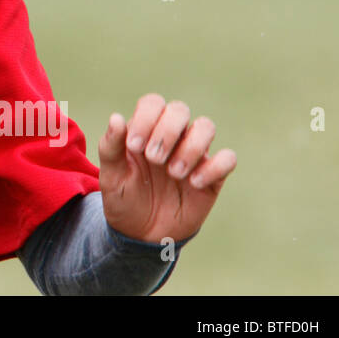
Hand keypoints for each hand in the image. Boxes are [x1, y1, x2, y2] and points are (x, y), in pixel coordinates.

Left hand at [99, 93, 236, 244]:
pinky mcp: (212, 176)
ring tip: (173, 173)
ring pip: (206, 126)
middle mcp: (172, 136)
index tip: (134, 147)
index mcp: (145, 130)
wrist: (142, 234)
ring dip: (190, 147)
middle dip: (166, 131)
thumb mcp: (111, 177)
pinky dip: (214, 167)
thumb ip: (111, 147)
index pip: (153, 103)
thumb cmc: (125, 198)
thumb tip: (116, 117)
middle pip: (180, 109)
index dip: (145, 118)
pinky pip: (227, 159)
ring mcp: (194, 154)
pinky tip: (194, 183)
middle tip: (153, 159)